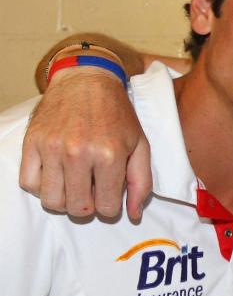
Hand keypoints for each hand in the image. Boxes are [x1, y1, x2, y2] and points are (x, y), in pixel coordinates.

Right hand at [19, 67, 151, 220]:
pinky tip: (56, 175)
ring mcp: (52, 147)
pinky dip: (42, 187)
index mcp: (109, 155)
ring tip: (74, 184)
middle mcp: (78, 153)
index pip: (106, 208)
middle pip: (78, 208)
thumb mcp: (140, 146)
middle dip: (88, 206)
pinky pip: (28, 183)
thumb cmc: (117, 116)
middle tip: (92, 190)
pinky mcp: (32, 142)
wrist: (87, 80)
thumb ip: (141, 183)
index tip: (109, 194)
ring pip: (51, 201)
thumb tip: (133, 215)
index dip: (110, 207)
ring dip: (64, 199)